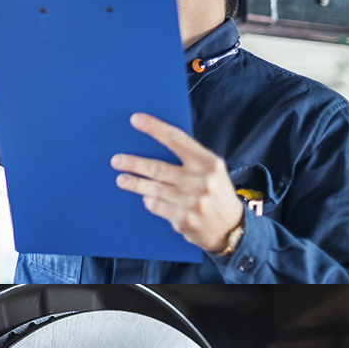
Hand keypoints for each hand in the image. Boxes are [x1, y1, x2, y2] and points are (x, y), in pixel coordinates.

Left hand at [112, 113, 244, 253]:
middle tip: (117, 160)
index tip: (136, 120)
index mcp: (209, 162)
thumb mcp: (213, 170)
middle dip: (134, 163)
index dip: (154, 128)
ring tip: (122, 179)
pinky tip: (146, 197)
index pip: (177, 139)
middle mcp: (200, 180)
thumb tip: (156, 146)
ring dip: (135, 184)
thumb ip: (190, 158)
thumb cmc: (217, 192)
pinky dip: (149, 201)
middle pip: (159, 168)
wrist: (230, 227)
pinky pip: (157, 206)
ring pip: (154, 189)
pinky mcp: (183, 219)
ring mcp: (191, 201)